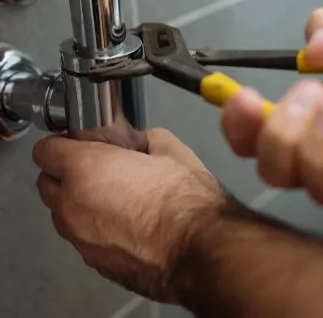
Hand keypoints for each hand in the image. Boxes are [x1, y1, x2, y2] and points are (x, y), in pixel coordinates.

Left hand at [32, 129, 222, 301]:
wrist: (200, 249)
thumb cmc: (185, 198)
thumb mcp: (171, 149)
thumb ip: (145, 138)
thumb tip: (142, 141)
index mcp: (86, 170)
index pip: (45, 150)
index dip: (63, 143)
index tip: (82, 144)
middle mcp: (71, 206)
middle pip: (47, 183)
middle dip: (66, 173)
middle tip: (100, 168)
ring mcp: (79, 239)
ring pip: (64, 214)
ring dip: (79, 202)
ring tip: (117, 198)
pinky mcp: (94, 263)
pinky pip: (83, 238)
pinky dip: (96, 227)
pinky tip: (128, 224)